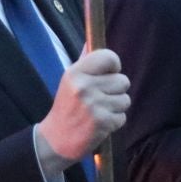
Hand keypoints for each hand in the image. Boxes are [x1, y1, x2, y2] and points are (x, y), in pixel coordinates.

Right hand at [38, 48, 130, 163]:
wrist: (55, 140)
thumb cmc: (66, 108)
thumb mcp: (69, 81)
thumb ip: (84, 62)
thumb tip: (91, 41)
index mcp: (76, 73)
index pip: (109, 57)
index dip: (114, 65)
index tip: (110, 73)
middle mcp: (85, 87)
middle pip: (123, 81)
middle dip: (116, 90)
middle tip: (101, 98)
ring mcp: (94, 105)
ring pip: (125, 100)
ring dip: (116, 107)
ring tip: (100, 111)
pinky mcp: (103, 123)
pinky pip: (123, 117)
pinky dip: (114, 122)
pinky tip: (100, 123)